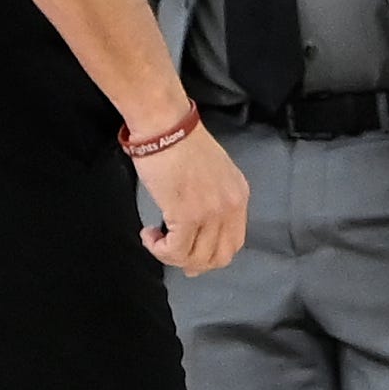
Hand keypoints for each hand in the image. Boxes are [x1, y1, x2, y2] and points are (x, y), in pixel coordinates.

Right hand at [135, 121, 249, 274]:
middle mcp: (231, 207)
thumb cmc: (180, 143)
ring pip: (196, 258)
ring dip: (171, 255)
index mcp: (238, 196)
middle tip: (170, 253)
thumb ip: (211, 201)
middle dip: (192, 262)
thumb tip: (196, 230)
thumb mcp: (213, 173)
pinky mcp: (187, 215)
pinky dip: (159, 249)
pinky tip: (149, 234)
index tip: (191, 256)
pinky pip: (176, 250)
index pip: (234, 242)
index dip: (211, 256)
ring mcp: (211, 213)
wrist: (166, 127)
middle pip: (219, 257)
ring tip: (155, 238)